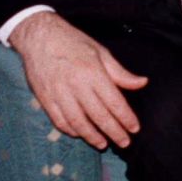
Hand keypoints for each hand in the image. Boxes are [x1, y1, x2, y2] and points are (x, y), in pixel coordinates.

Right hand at [9, 12, 148, 149]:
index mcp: (93, 72)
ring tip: (104, 144)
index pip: (114, 102)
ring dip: (92, 136)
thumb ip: (120, 73)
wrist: (39, 37)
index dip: (126, 118)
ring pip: (77, 122)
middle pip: (98, 115)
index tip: (135, 128)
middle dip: (113, 131)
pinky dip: (71, 130)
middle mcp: (76, 85)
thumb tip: (142, 83)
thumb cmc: (74, 43)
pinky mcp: (44, 98)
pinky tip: (81, 134)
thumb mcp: (101, 52)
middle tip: (124, 143)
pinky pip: (59, 120)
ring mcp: (58, 93)